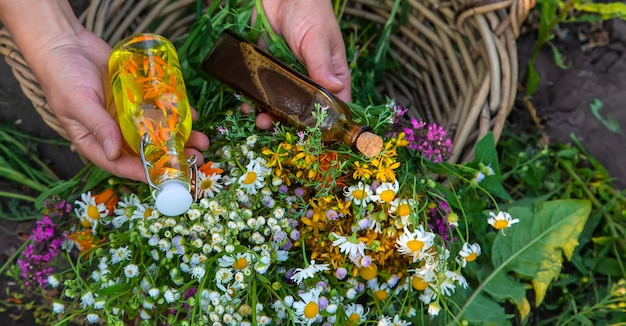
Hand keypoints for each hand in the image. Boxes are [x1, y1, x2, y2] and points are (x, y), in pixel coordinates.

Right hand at [30, 28, 208, 181]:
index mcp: (95, 142)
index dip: (145, 172)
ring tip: (203, 141)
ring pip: (157, 132)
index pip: (122, 165)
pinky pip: (159, 109)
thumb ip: (99, 127)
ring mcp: (127, 115)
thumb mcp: (78, 104)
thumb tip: (114, 155)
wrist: (65, 43)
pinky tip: (192, 116)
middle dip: (172, 157)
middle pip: (146, 151)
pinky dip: (175, 113)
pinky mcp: (137, 98)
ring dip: (180, 137)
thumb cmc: (62, 76)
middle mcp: (114, 132)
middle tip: (196, 159)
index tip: (168, 177)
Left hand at [245, 0, 351, 128]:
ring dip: (268, 113)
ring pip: (280, 101)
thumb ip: (322, 65)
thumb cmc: (309, 8)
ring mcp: (288, 72)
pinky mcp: (268, 64)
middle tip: (274, 128)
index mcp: (330, 73)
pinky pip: (261, 86)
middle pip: (303, 109)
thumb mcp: (317, 37)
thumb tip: (335, 89)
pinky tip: (245, 104)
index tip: (313, 139)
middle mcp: (310, 77)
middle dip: (289, 122)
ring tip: (257, 119)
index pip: (334, 105)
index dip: (325, 123)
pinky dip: (254, 97)